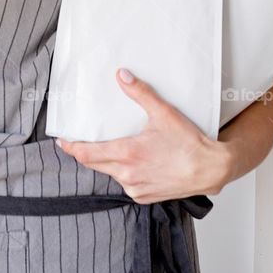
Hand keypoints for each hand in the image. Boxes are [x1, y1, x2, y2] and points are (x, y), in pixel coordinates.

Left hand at [55, 68, 231, 204]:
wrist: (210, 169)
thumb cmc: (189, 143)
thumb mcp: (163, 113)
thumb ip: (140, 93)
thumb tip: (122, 76)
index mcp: (128, 154)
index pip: (88, 154)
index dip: (72, 148)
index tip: (62, 142)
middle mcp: (128, 174)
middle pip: (95, 165)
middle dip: (85, 154)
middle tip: (77, 143)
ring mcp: (136, 188)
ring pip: (111, 174)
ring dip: (106, 163)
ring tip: (109, 149)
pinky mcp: (144, 196)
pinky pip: (126, 184)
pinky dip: (123, 173)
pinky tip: (131, 163)